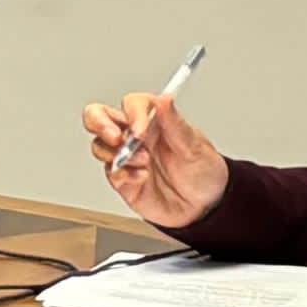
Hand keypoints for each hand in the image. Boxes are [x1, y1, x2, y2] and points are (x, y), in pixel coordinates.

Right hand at [81, 86, 227, 230]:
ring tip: (143, 164)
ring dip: (117, 154)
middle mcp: (136, 136)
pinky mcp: (123, 181)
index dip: (132, 114)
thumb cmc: (203, 171)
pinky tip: (141, 178)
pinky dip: (122, 175)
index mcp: (154, 121)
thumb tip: (165, 99)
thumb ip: (175, 122)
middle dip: (100, 123)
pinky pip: (110, 173)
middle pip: (100, 116)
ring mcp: (127, 158)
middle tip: (115, 138)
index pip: (131, 104)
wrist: (206, 207)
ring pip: (100, 145)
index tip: (141, 130)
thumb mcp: (194, 146)